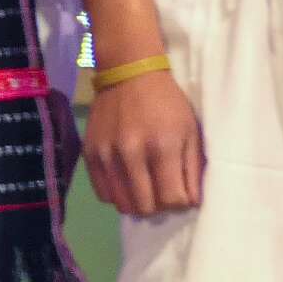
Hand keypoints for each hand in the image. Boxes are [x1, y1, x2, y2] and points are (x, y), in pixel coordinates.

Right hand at [83, 67, 202, 216]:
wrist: (128, 74)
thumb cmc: (167, 103)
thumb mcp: (190, 131)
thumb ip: (192, 169)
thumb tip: (190, 203)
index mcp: (163, 147)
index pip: (173, 199)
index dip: (181, 202)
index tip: (181, 192)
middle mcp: (131, 153)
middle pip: (147, 207)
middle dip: (159, 205)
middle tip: (162, 191)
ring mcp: (106, 154)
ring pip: (123, 204)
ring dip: (137, 202)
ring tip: (144, 188)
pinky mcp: (89, 154)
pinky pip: (103, 193)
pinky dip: (117, 194)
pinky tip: (126, 182)